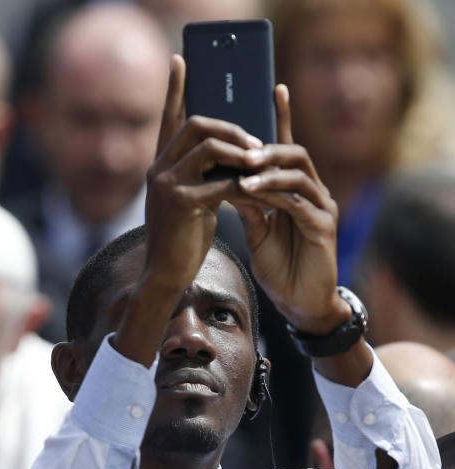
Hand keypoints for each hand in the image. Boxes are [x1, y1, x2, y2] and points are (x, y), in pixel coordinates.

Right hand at [113, 54, 261, 365]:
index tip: (181, 59)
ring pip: (209, 146)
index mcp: (160, 164)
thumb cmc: (182, 239)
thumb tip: (234, 151)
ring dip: (241, 151)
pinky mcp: (180, 203)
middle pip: (197, 124)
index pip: (169, 117)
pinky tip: (256, 192)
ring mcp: (166, 184)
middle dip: (233, 128)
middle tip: (256, 143)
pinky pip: (221, 181)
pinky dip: (243, 185)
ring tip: (259, 162)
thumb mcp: (192, 198)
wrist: (165, 275)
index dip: (175, 88)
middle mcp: (158, 168)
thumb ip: (203, 173)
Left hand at [232, 85, 347, 334]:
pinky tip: (251, 193)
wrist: (297, 303)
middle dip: (268, 146)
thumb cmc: (278, 266)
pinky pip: (299, 202)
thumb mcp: (256, 229)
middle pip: (296, 153)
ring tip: (242, 171)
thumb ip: (246, 202)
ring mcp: (321, 208)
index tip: (275, 86)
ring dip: (268, 170)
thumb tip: (226, 175)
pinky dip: (273, 194)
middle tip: (240, 147)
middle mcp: (314, 193)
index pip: (289, 147)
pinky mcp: (322, 228)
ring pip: (299, 174)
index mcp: (296, 190)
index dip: (284, 117)